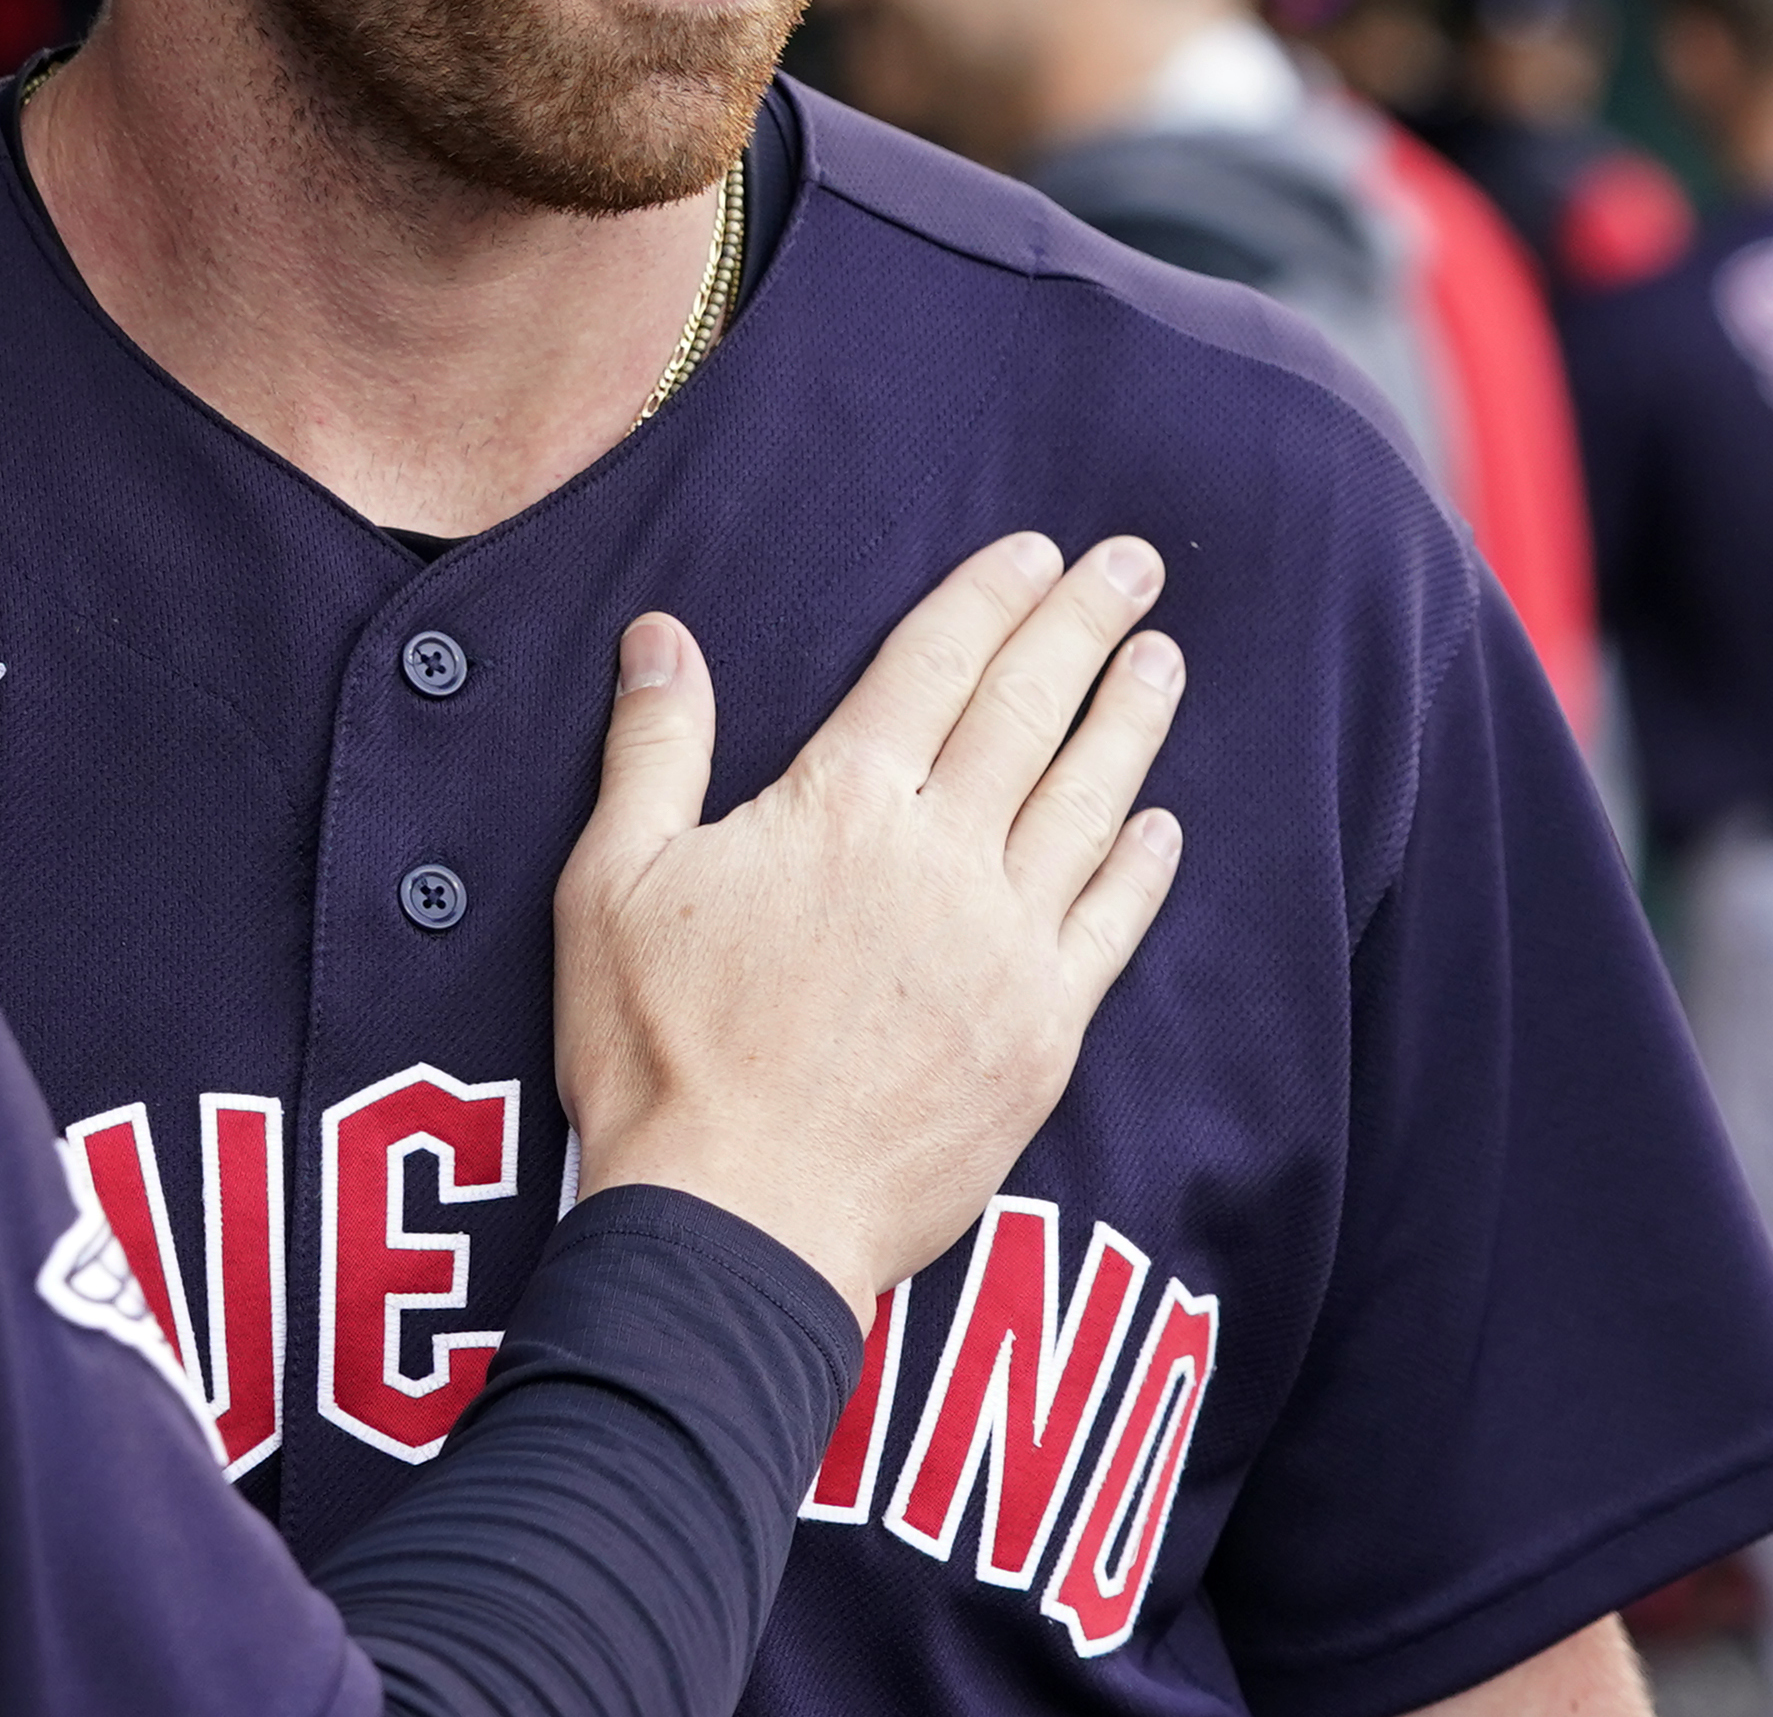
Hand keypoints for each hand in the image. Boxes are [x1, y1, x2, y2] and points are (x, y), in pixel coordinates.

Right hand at [556, 534, 1185, 1306]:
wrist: (738, 1223)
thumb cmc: (656, 1053)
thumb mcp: (611, 882)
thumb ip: (653, 748)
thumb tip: (662, 634)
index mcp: (839, 807)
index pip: (931, 667)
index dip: (988, 599)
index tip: (1038, 550)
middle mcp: (940, 859)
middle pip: (1027, 713)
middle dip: (1083, 627)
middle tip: (1134, 566)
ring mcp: (1003, 949)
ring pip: (1086, 806)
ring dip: (1128, 723)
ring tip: (1162, 660)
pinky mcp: (1039, 1036)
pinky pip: (1109, 929)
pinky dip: (1141, 868)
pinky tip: (1161, 826)